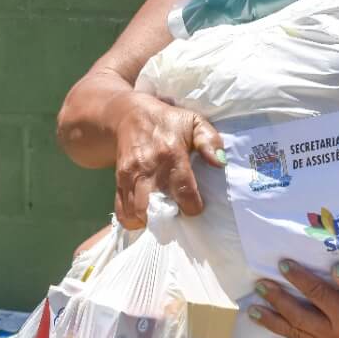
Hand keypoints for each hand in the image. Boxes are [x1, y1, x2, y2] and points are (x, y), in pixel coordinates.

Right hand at [110, 92, 224, 228]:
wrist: (128, 115)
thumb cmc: (167, 121)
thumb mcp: (194, 122)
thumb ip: (210, 141)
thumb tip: (220, 163)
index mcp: (171, 154)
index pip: (183, 191)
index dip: (193, 206)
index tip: (197, 207)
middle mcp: (148, 168)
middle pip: (156, 208)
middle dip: (170, 218)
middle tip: (179, 214)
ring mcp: (130, 177)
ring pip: (138, 213)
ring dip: (153, 222)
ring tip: (165, 215)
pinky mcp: (118, 183)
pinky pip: (123, 212)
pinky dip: (134, 220)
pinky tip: (147, 215)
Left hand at [250, 261, 338, 337]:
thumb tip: (335, 269)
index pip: (316, 293)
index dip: (298, 278)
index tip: (282, 264)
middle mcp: (334, 334)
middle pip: (299, 316)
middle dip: (277, 300)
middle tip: (260, 285)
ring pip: (295, 335)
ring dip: (272, 323)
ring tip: (252, 311)